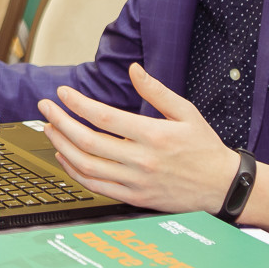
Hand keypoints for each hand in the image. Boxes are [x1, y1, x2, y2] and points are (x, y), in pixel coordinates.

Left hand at [37, 63, 239, 213]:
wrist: (223, 187)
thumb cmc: (205, 148)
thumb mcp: (186, 113)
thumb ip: (157, 91)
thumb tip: (134, 69)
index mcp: (154, 135)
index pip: (105, 118)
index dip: (78, 104)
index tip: (63, 93)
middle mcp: (142, 160)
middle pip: (89, 141)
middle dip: (61, 122)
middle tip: (45, 108)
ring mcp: (136, 182)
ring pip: (87, 166)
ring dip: (62, 146)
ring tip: (50, 128)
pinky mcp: (134, 198)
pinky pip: (96, 186)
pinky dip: (75, 172)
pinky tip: (65, 156)